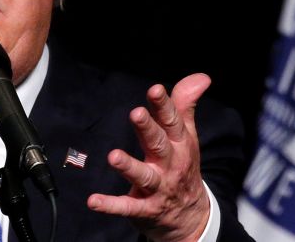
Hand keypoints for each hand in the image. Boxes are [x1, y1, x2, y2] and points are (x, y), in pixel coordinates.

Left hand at [87, 73, 211, 241]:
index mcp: (180, 144)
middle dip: (148, 129)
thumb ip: (185, 105)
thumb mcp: (187, 136)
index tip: (155, 89)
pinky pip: (128, 207)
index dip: (164, 105)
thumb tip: (201, 77)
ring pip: (144, 176)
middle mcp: (170, 165)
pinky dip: (111, 205)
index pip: (172, 122)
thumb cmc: (183, 167)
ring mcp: (158, 188)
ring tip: (113, 156)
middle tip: (136, 113)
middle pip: (159, 144)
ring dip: (129, 166)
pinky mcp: (145, 209)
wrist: (192, 217)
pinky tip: (93, 201)